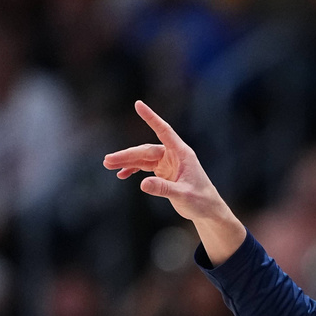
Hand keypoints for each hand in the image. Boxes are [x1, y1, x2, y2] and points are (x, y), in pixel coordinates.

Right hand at [103, 101, 238, 228]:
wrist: (208, 210)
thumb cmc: (201, 200)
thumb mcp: (182, 195)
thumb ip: (163, 189)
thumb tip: (142, 184)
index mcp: (182, 153)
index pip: (164, 131)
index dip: (151, 118)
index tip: (138, 104)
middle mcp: (174, 155)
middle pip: (146, 150)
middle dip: (127, 155)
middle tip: (108, 161)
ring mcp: (168, 163)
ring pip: (143, 158)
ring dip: (127, 162)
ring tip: (109, 166)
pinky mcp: (164, 172)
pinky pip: (145, 167)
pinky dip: (134, 169)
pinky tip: (123, 174)